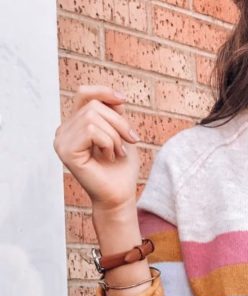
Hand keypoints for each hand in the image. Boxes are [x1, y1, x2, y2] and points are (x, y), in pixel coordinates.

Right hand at [53, 84, 140, 212]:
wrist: (120, 196)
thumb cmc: (121, 169)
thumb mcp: (121, 134)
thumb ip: (114, 113)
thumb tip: (114, 95)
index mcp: (75, 126)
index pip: (84, 94)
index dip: (103, 91)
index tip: (123, 99)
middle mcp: (64, 131)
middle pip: (93, 105)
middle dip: (118, 122)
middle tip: (131, 141)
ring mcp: (61, 141)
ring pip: (92, 117)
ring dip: (114, 135)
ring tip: (118, 152)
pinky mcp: (65, 151)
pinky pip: (90, 130)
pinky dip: (107, 142)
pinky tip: (110, 157)